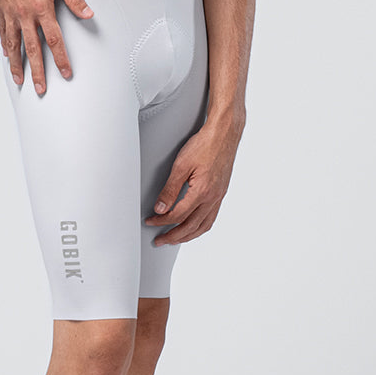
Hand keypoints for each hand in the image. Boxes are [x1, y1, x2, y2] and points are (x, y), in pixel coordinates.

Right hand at [0, 0, 92, 93]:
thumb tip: (87, 13)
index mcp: (41, 7)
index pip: (54, 40)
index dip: (61, 59)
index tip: (66, 73)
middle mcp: (24, 14)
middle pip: (33, 49)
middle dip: (38, 71)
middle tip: (40, 88)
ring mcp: (10, 13)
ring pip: (14, 45)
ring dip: (17, 64)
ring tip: (19, 79)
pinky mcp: (0, 8)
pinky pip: (3, 32)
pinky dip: (5, 45)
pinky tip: (7, 54)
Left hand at [144, 122, 241, 245]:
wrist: (224, 134)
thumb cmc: (205, 144)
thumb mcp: (181, 165)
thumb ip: (170, 189)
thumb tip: (161, 207)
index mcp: (202, 191)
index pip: (178, 215)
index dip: (162, 221)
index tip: (151, 221)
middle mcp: (212, 197)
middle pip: (191, 226)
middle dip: (173, 236)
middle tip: (160, 240)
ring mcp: (219, 196)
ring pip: (203, 226)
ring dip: (188, 235)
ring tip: (175, 239)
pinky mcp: (221, 193)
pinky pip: (211, 217)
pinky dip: (200, 227)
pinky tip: (194, 226)